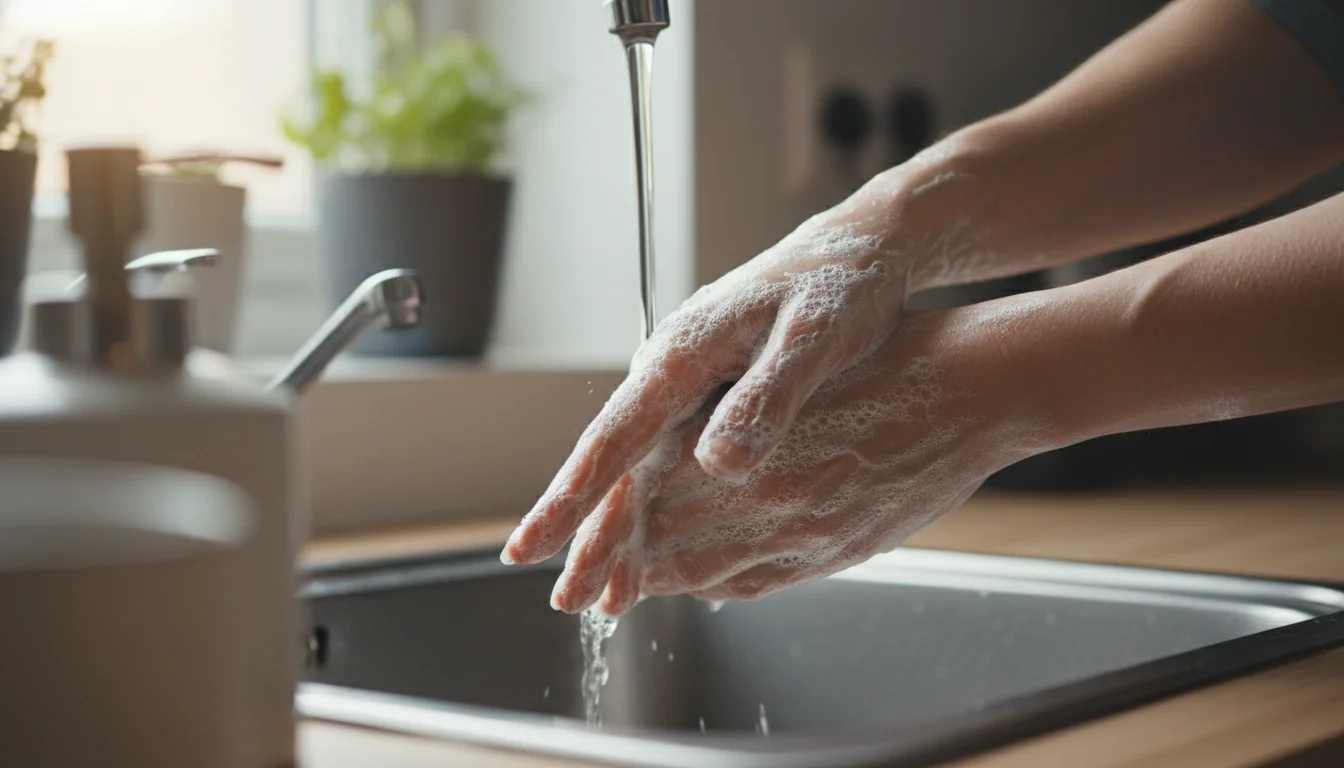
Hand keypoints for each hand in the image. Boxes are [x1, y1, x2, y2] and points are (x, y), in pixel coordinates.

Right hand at [500, 158, 980, 609]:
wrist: (859, 251)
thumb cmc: (841, 288)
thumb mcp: (814, 338)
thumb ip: (768, 396)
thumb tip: (719, 463)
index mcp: (683, 353)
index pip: (615, 437)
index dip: (574, 498)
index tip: (535, 546)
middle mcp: (671, 367)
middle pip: (616, 460)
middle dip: (587, 532)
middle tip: (565, 599)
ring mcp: (687, 380)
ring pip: (641, 463)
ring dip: (622, 527)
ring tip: (606, 592)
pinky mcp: (708, 391)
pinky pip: (670, 455)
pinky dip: (657, 503)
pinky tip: (655, 542)